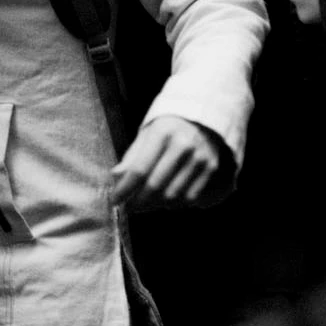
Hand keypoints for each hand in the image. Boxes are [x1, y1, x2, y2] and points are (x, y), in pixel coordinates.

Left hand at [110, 117, 228, 210]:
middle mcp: (183, 144)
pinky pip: (189, 197)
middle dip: (138, 202)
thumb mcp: (147, 135)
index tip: (115, 200)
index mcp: (162, 133)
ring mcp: (199, 157)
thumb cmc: (168, 129)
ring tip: (146, 203)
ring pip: (172, 196)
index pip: (140, 169)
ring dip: (155, 205)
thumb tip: (115, 177)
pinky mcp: (211, 168)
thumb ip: (131, 157)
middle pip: (156, 186)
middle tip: (129, 207)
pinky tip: (165, 200)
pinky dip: (174, 204)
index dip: (125, 189)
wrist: (203, 118)